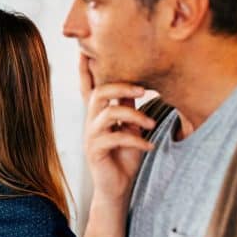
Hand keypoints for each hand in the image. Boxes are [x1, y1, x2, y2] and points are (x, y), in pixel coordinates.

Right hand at [79, 54, 156, 200]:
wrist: (117, 188)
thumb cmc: (124, 157)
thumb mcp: (131, 127)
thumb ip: (128, 107)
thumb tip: (136, 85)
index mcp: (98, 114)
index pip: (89, 86)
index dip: (86, 68)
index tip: (85, 48)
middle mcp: (91, 122)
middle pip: (99, 93)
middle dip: (121, 87)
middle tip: (144, 90)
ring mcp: (91, 136)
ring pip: (108, 113)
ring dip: (134, 116)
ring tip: (151, 125)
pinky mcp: (95, 151)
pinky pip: (115, 138)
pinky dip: (136, 141)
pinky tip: (149, 147)